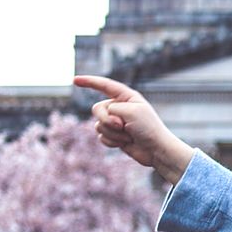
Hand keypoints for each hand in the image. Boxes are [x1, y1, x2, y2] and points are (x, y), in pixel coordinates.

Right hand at [73, 75, 193, 184]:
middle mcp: (120, 108)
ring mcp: (116, 123)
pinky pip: (101, 137)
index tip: (75, 80)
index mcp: (127, 97)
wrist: (156, 150)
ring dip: (112, 133)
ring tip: (129, 136)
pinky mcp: (115, 136)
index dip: (89, 82)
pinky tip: (125, 144)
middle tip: (122, 126)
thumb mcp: (130, 111)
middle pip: (97, 109)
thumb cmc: (148, 128)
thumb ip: (111, 109)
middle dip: (106, 119)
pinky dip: (112, 141)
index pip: (105, 85)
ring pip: (98, 125)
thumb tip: (103, 120)